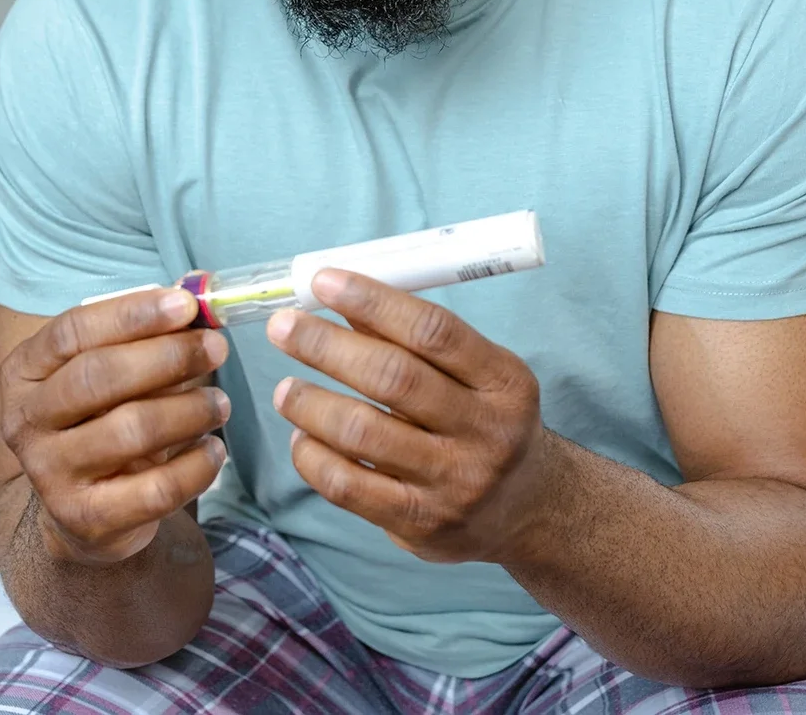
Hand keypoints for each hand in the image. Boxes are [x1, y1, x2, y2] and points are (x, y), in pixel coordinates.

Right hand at [0, 287, 230, 564]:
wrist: (79, 513)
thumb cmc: (101, 422)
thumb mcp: (110, 373)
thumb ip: (147, 335)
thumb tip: (201, 292)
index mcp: (24, 373)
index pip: (72, 331)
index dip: (132, 314)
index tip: (187, 304)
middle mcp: (26, 421)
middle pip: (98, 376)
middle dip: (168, 356)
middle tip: (216, 349)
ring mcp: (49, 474)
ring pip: (131, 430)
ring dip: (189, 410)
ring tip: (220, 404)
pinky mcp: (85, 519)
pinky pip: (154, 489)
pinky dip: (196, 466)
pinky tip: (214, 451)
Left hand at [266, 269, 550, 563]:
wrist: (523, 510)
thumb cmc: (484, 423)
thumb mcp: (475, 375)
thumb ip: (414, 341)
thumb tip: (340, 297)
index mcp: (504, 381)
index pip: (433, 331)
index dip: (373, 300)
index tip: (323, 281)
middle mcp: (485, 432)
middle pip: (393, 378)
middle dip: (326, 346)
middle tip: (282, 327)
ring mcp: (452, 482)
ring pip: (362, 433)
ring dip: (311, 403)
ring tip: (285, 389)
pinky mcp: (420, 523)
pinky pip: (348, 486)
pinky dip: (312, 456)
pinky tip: (302, 437)